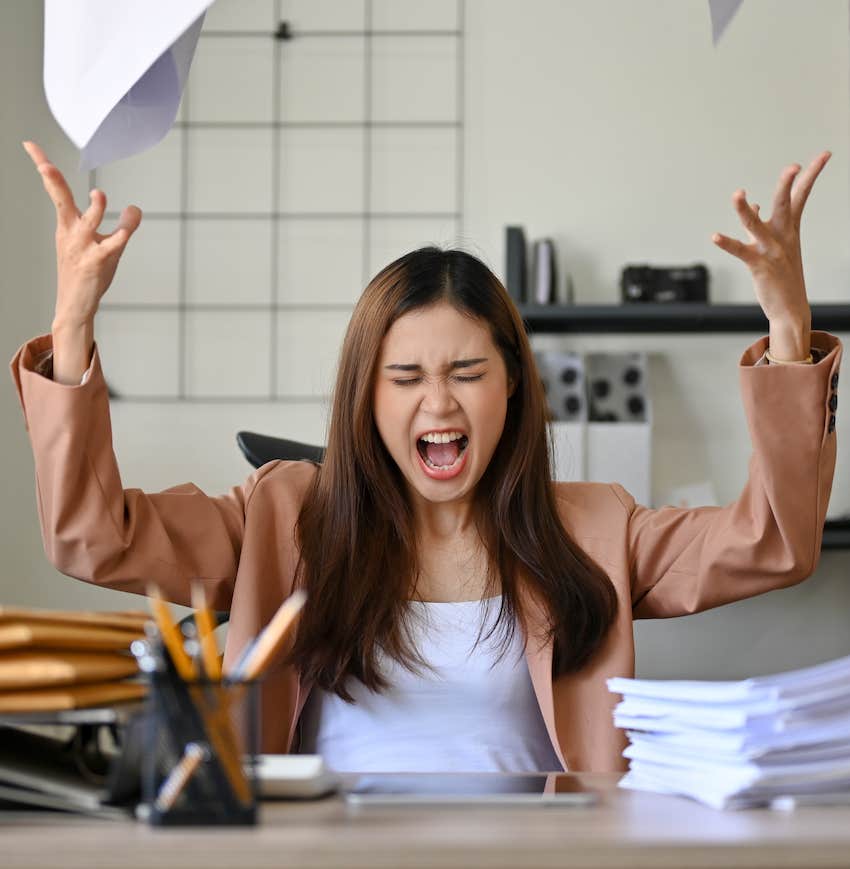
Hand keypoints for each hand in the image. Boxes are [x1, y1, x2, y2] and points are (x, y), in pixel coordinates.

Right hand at [22, 141, 141, 326]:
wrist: (75, 304)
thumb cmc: (85, 271)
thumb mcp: (97, 244)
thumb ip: (119, 224)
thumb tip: (134, 207)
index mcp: (66, 225)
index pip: (54, 191)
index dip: (43, 165)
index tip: (30, 144)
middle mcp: (72, 233)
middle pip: (61, 201)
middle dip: (53, 182)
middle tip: (43, 165)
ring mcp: (84, 247)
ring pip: (89, 221)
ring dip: (94, 207)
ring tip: (100, 195)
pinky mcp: (98, 260)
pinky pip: (114, 242)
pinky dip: (125, 229)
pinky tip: (131, 220)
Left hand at [711, 151, 830, 358]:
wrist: (790, 308)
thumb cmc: (782, 275)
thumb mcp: (776, 245)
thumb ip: (763, 224)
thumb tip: (755, 205)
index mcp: (790, 229)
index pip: (802, 196)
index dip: (811, 175)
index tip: (823, 155)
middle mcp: (783, 236)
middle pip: (785, 204)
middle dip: (787, 185)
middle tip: (792, 167)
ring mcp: (771, 250)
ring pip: (756, 224)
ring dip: (745, 209)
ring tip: (737, 194)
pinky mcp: (758, 264)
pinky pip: (739, 251)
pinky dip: (727, 243)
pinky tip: (715, 236)